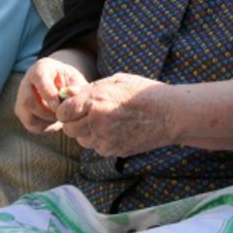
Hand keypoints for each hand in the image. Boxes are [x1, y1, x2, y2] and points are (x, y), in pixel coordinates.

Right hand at [16, 58, 89, 132]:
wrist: (59, 84)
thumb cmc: (68, 80)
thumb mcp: (75, 79)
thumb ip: (76, 86)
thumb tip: (73, 93)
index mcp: (39, 69)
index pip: (38, 79)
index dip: (49, 95)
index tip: (59, 107)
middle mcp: (25, 83)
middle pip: (28, 102)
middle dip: (48, 113)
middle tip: (63, 115)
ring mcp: (21, 100)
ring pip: (29, 117)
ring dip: (48, 122)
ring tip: (61, 117)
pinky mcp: (22, 114)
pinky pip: (32, 126)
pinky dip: (47, 127)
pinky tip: (56, 121)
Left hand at [53, 73, 171, 156]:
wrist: (170, 114)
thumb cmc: (144, 93)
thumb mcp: (116, 81)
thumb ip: (89, 89)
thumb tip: (67, 94)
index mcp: (95, 101)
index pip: (63, 112)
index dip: (66, 109)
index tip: (73, 107)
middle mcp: (97, 121)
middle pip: (68, 129)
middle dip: (73, 122)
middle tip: (87, 115)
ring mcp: (105, 139)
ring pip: (81, 140)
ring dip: (86, 132)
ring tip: (104, 122)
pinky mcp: (114, 151)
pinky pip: (97, 148)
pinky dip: (100, 141)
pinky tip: (115, 130)